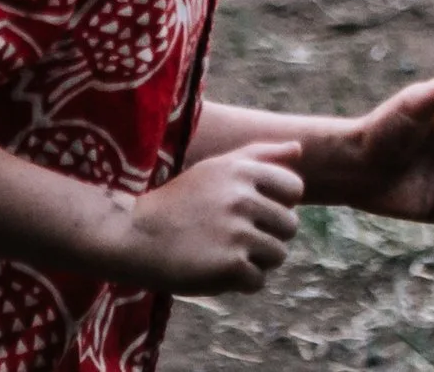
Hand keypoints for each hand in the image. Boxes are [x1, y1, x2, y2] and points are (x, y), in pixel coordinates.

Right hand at [104, 140, 303, 293]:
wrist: (134, 234)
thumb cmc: (179, 201)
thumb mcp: (217, 167)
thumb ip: (261, 155)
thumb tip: (300, 150)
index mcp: (244, 170)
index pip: (294, 189)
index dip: (277, 205)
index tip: (252, 213)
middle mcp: (244, 197)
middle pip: (289, 226)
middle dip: (268, 236)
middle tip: (235, 239)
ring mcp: (237, 231)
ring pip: (278, 255)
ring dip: (257, 261)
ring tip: (227, 255)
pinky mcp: (229, 264)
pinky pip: (258, 281)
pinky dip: (241, 283)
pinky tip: (217, 272)